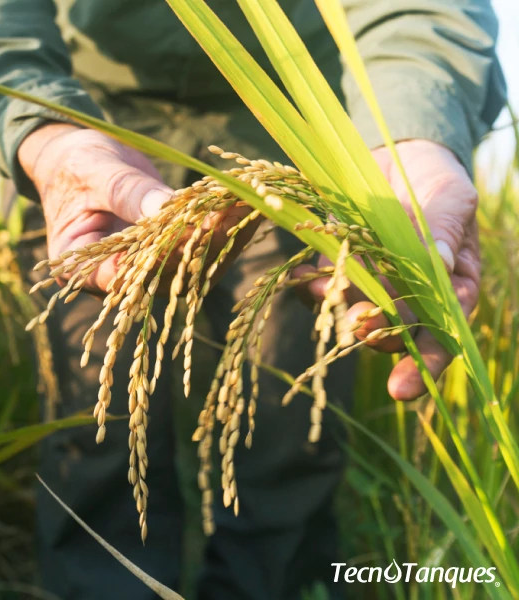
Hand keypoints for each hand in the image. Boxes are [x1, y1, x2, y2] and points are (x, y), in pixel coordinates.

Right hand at [18, 123, 257, 292]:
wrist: (80, 161)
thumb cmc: (74, 165)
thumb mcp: (93, 171)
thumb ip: (126, 192)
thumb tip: (165, 208)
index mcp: (83, 268)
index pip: (120, 276)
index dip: (156, 259)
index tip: (187, 232)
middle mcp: (118, 279)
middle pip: (164, 274)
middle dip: (202, 243)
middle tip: (233, 212)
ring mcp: (147, 270)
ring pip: (191, 266)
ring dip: (224, 235)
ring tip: (251, 202)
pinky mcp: (171, 254)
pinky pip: (201, 247)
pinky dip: (224, 225)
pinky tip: (247, 202)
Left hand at [301, 140, 479, 400]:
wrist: (397, 153)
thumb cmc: (437, 180)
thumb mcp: (451, 198)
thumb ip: (445, 229)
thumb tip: (438, 260)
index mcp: (449, 287)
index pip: (443, 334)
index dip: (426, 363)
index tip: (401, 389)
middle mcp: (408, 294)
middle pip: (395, 331)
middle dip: (377, 335)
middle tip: (360, 327)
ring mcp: (370, 282)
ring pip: (355, 312)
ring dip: (340, 313)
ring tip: (329, 302)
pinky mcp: (337, 265)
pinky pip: (323, 286)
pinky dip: (313, 288)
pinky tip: (307, 283)